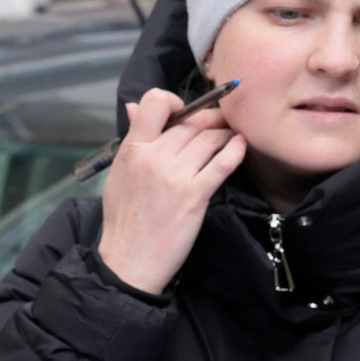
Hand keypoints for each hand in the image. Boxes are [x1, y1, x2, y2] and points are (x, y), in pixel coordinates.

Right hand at [97, 87, 245, 294]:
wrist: (129, 260)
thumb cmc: (123, 218)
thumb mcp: (119, 173)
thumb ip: (131, 139)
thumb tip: (133, 107)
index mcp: (133, 148)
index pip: (155, 102)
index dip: (175, 101)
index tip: (184, 113)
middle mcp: (154, 156)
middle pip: (192, 122)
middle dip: (211, 117)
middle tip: (222, 120)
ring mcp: (176, 175)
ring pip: (210, 139)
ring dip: (226, 133)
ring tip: (232, 135)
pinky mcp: (195, 195)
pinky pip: (222, 163)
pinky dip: (235, 150)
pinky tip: (240, 147)